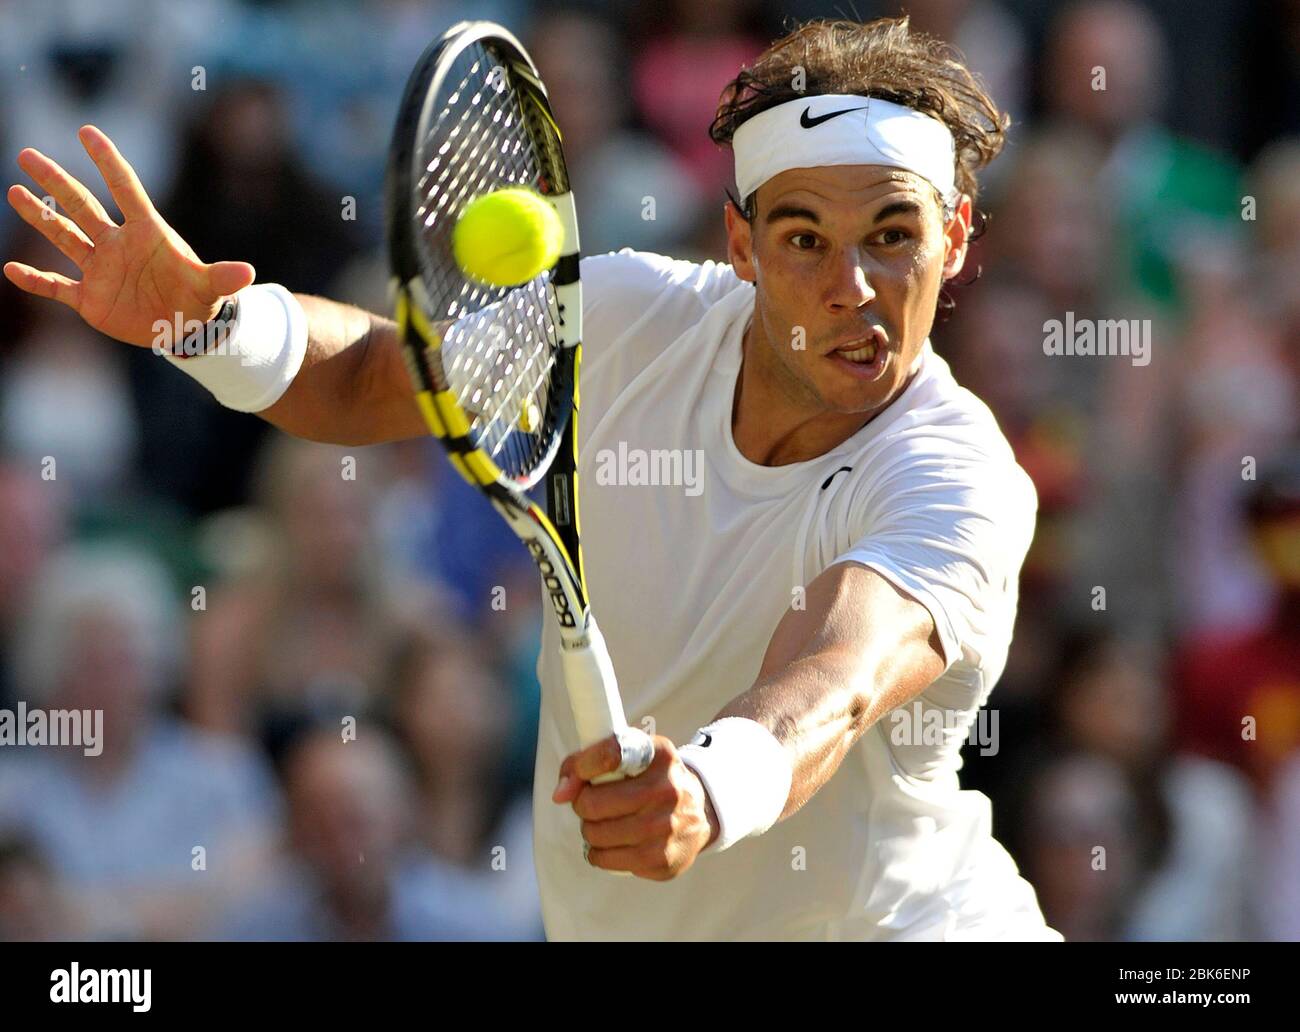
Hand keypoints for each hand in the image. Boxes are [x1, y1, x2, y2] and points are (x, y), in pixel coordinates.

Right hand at [4, 125, 254, 347]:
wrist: (186, 328)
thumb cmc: (199, 300)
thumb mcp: (211, 288)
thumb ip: (223, 277)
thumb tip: (248, 273)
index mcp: (146, 233)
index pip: (124, 189)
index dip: (107, 161)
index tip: (87, 132)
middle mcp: (117, 244)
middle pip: (82, 205)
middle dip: (56, 182)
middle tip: (27, 155)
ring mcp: (101, 269)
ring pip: (64, 236)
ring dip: (40, 217)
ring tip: (15, 192)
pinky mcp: (90, 299)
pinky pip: (56, 286)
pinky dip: (35, 281)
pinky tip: (11, 269)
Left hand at [553, 734, 720, 880]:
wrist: (701, 812)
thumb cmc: (653, 780)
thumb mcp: (633, 755)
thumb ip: (590, 759)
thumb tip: (560, 793)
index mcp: (659, 756)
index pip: (610, 754)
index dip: (583, 766)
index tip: (575, 776)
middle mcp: (667, 791)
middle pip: (593, 804)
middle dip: (583, 804)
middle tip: (594, 803)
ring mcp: (666, 828)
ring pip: (595, 835)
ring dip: (591, 829)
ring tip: (607, 822)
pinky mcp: (662, 860)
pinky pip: (605, 860)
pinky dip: (601, 853)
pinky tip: (616, 842)